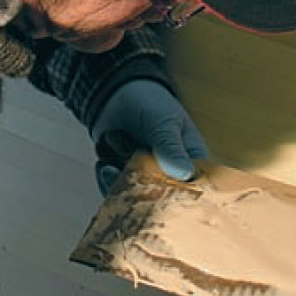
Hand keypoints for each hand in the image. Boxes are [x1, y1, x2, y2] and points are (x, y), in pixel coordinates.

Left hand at [92, 80, 208, 187]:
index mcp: (192, 163)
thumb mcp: (163, 122)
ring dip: (120, 174)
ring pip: (134, 197)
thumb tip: (183, 174)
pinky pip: (116, 194)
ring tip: (115, 143)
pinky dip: (107, 178)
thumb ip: (170, 147)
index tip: (156, 186)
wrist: (117, 95)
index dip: (177, 196)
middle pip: (159, 199)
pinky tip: (103, 161)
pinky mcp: (124, 181)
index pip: (192, 191)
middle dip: (139, 181)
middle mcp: (170, 177)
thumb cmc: (151, 103)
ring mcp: (146, 180)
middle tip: (125, 157)